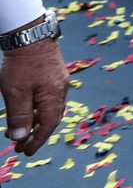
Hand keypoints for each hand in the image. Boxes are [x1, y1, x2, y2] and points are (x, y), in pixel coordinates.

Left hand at [0, 37, 66, 156]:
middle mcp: (61, 90)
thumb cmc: (22, 64)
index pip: (47, 126)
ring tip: (21, 130)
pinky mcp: (55, 74)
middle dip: (36, 134)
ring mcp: (60, 81)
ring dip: (37, 122)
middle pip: (51, 119)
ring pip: (51, 108)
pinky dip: (39, 109)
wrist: (30, 35)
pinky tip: (29, 110)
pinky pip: (49, 99)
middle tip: (20, 146)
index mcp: (53, 97)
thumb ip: (19, 115)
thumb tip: (20, 137)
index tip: (24, 152)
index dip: (36, 141)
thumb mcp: (16, 92)